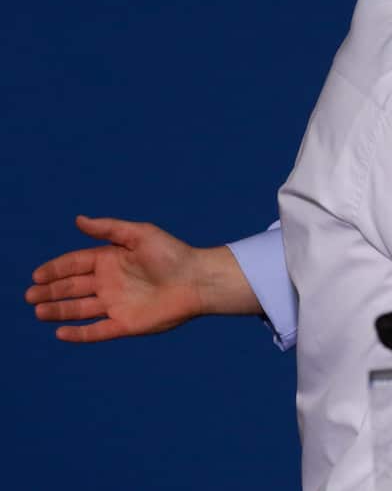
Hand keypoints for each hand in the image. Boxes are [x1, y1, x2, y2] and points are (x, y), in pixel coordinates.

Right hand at [26, 215, 234, 341]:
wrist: (198, 280)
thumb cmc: (173, 253)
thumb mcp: (140, 234)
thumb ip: (108, 229)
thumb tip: (78, 219)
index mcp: (111, 260)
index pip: (75, 264)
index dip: (55, 269)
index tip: (36, 274)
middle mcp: (110, 283)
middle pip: (72, 288)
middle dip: (49, 291)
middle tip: (30, 295)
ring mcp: (116, 305)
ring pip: (79, 310)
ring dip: (57, 311)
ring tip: (38, 310)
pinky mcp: (125, 325)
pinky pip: (96, 332)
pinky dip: (78, 334)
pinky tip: (60, 333)